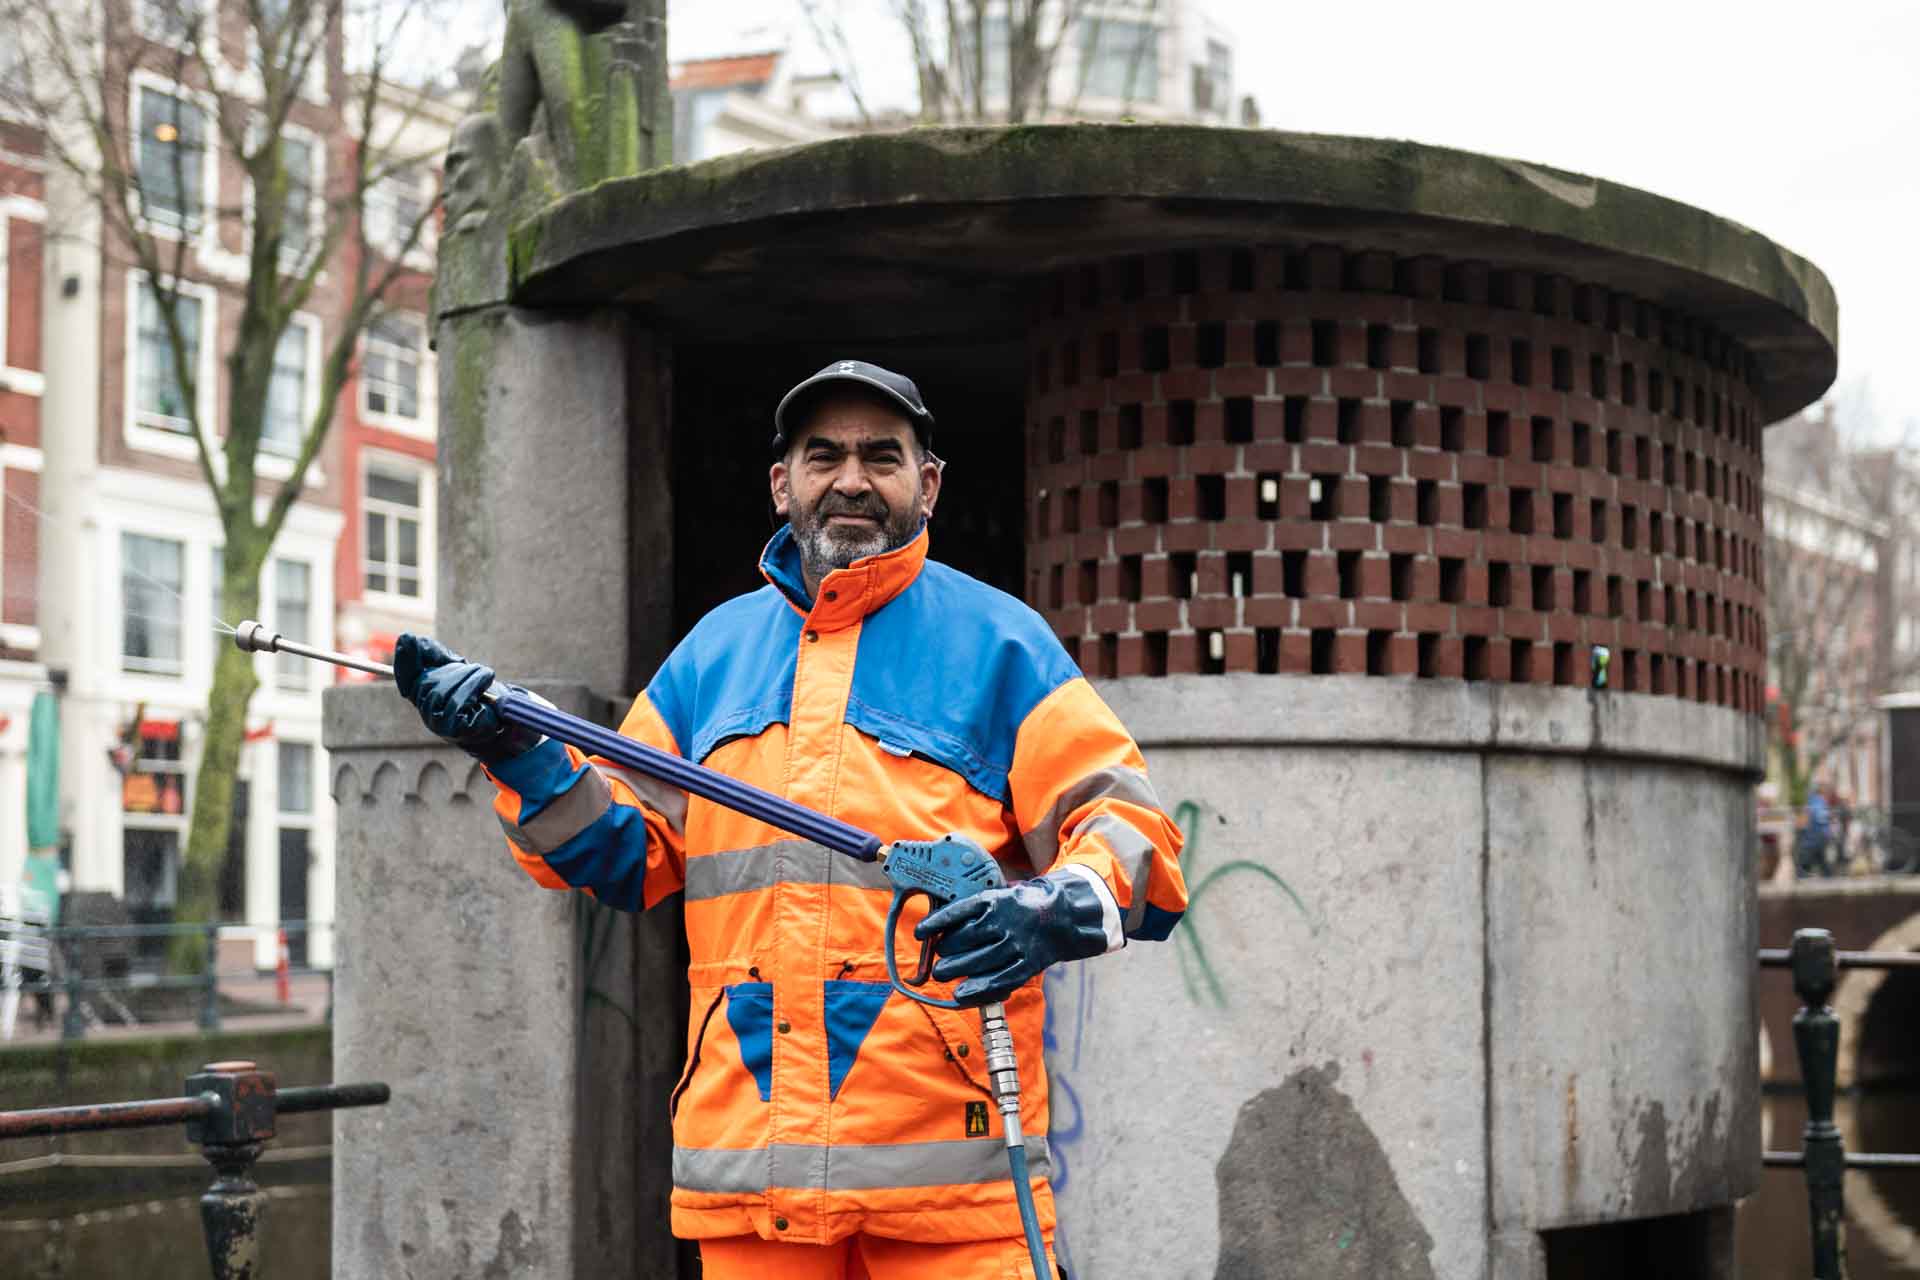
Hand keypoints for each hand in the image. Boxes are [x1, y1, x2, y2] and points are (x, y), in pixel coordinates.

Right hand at [393, 633, 541, 762]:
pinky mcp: (451, 730)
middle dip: (455, 670)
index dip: (405, 658)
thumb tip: (408, 637)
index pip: (406, 676)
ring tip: (486, 676)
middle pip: (427, 682)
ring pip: (442, 693)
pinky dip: (472, 691)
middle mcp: (426, 709)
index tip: (407, 638)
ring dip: (468, 679)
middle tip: (478, 668)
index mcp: (424, 693)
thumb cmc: (477, 691)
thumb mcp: (457, 668)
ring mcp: (436, 722)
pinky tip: (485, 689)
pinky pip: (456, 705)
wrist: (500, 716)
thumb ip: (435, 654)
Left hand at [914, 871, 1108, 1002]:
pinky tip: (960, 995)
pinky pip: (999, 980)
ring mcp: (1017, 944)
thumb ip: (976, 908)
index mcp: (996, 901)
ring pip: (979, 961)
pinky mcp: (1027, 964)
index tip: (919, 933)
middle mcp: (1005, 921)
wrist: (1063, 917)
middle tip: (937, 959)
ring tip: (942, 974)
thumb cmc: (1023, 906)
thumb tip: (942, 924)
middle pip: (965, 939)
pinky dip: (977, 990)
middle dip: (945, 951)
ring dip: (955, 970)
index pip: (959, 912)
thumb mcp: (1001, 895)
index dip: (936, 923)